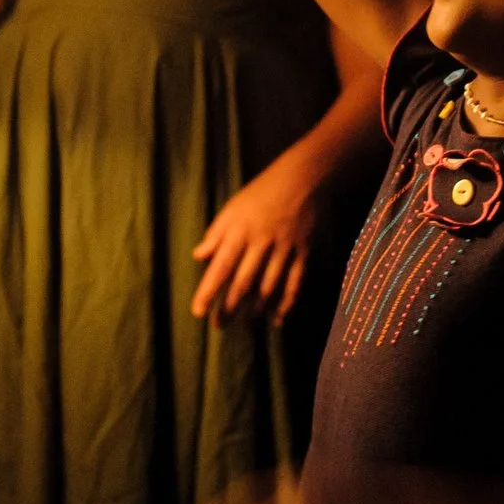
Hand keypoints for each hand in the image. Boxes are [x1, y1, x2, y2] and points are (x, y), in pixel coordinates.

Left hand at [192, 153, 319, 325]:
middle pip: (243, 282)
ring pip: (268, 287)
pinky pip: (295, 283)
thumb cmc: (262, 193)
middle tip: (219, 326)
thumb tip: (198, 256)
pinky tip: (277, 320)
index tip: (198, 312)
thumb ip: (216, 233)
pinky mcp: (305, 252)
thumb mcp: (233, 207)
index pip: (220, 267)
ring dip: (255, 310)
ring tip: (244, 326)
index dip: (208, 292)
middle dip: (229, 307)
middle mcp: (261, 242)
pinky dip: (286, 304)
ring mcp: (285, 248)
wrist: (303, 177)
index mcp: (240, 231)